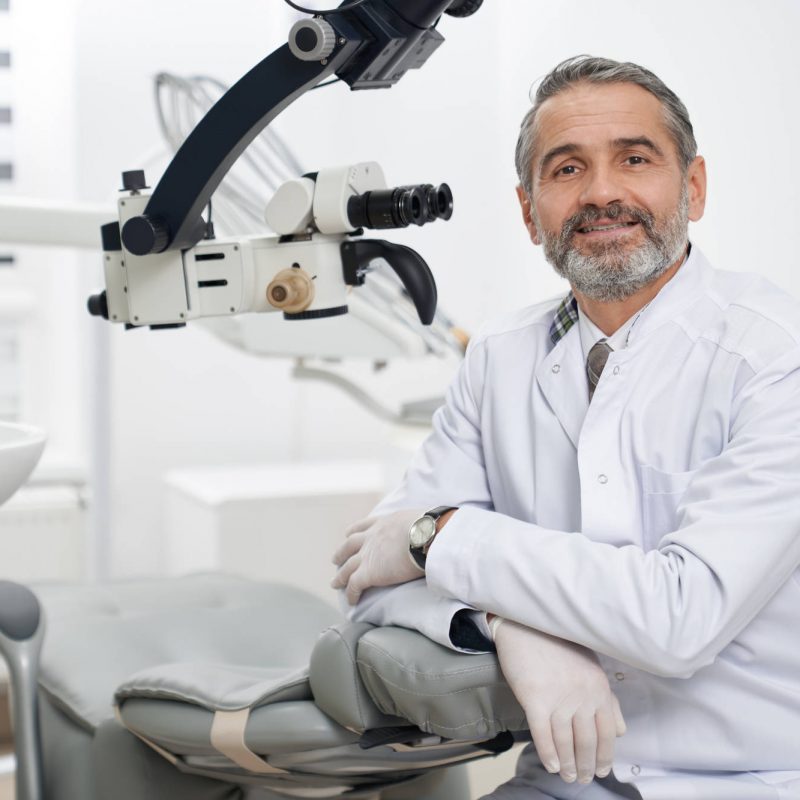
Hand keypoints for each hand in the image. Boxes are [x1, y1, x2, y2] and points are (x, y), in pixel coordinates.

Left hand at [331, 509, 425, 604]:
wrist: (424, 536)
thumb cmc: (429, 527)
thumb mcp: (417, 520)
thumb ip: (414, 526)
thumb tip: (427, 532)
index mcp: (383, 523)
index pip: (363, 526)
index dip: (354, 531)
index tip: (348, 534)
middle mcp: (371, 538)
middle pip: (349, 546)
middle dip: (342, 553)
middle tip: (335, 560)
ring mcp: (367, 556)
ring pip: (347, 568)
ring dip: (340, 576)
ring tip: (335, 583)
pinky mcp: (368, 573)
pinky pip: (354, 586)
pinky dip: (351, 594)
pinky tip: (351, 601)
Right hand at [493, 619, 625, 784]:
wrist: (526, 624)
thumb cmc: (557, 643)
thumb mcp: (590, 665)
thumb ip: (606, 698)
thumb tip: (619, 729)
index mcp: (599, 687)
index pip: (608, 732)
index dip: (605, 755)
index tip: (602, 770)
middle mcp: (582, 696)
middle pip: (588, 741)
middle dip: (587, 765)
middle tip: (584, 779)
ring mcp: (558, 698)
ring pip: (566, 742)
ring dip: (568, 764)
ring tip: (567, 776)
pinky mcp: (535, 699)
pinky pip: (543, 734)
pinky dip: (548, 753)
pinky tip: (551, 764)